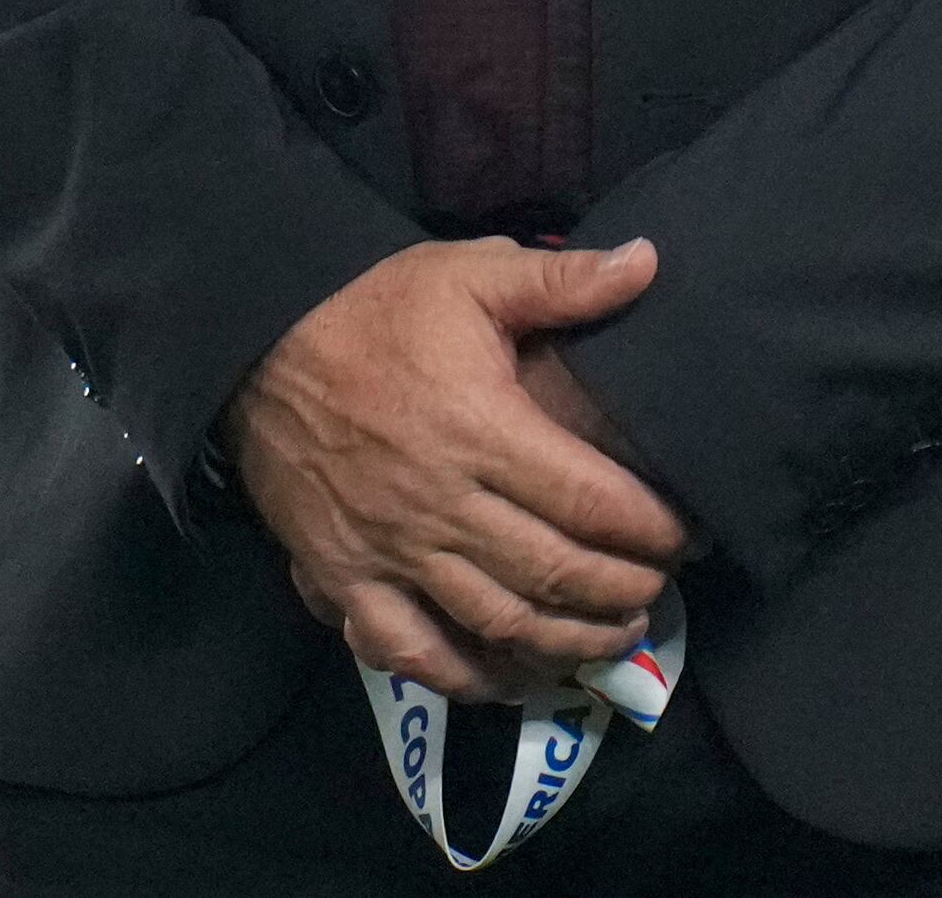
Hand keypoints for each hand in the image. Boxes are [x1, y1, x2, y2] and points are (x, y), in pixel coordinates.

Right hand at [226, 237, 688, 702]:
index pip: (588, 500)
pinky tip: (511, 680)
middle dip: (622, 592)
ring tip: (613, 638)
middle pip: (554, 572)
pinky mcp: (347, 579)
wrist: (257, 349)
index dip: (649, 529)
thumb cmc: (371, 313)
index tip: (684, 538)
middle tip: (659, 590)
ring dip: (566, 643)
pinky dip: (466, 678)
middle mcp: (442, 503)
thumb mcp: (464, 274)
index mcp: (480, 429)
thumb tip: (648, 262)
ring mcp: (392, 551)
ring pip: (496, 623)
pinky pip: (411, 651)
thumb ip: (558, 279)